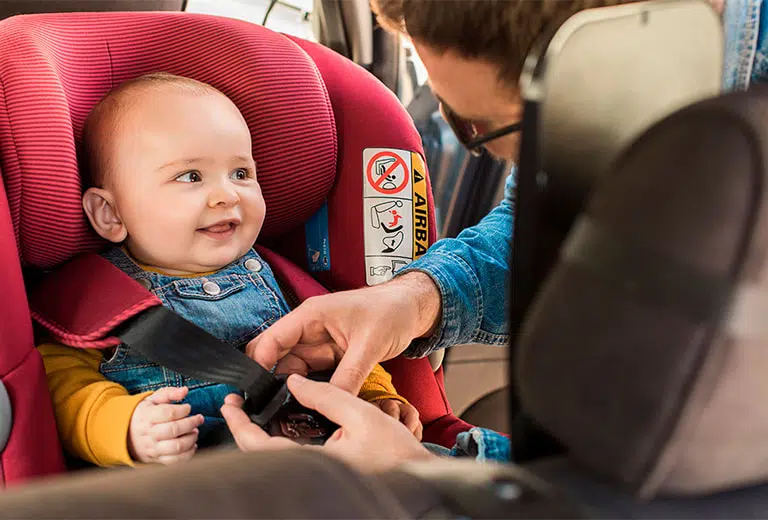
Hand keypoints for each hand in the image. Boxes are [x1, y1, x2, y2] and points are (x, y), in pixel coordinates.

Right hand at [128, 386, 204, 464]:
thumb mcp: (152, 399)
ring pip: (176, 446)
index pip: (168, 413)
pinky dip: (188, 453)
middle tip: (198, 419)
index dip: (182, 410)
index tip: (188, 407)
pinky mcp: (157, 459)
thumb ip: (169, 393)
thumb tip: (184, 391)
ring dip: (191, 439)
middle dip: (191, 423)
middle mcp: (149, 433)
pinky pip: (175, 460)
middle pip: (174, 430)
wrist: (125, 434)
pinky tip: (192, 444)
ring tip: (195, 431)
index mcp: (147, 416)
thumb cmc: (144, 415)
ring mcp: (153, 448)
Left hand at [220, 375, 434, 472]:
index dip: (240, 425)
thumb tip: (295, 382)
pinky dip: (276, 443)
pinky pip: (289, 461)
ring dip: (258, 437)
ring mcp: (315, 477)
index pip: (261, 447)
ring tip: (252, 412)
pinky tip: (278, 426)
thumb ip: (327, 395)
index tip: (231, 404)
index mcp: (316, 463)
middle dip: (243, 429)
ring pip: (273, 459)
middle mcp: (310, 474)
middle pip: (261, 456)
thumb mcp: (362, 414)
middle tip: (236, 405)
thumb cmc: (396, 452)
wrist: (418, 477)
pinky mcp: (322, 476)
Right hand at [246, 272, 441, 393]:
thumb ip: (349, 375)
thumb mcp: (370, 345)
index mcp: (311, 316)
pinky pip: (312, 375)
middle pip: (277, 357)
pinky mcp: (330, 355)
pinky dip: (310, 389)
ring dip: (292, 388)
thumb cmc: (391, 311)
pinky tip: (312, 404)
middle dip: (272, 381)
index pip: (272, 340)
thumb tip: (332, 402)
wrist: (412, 308)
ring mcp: (319, 343)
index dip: (260, 365)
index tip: (257, 392)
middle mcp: (310, 329)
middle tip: (273, 408)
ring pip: (293, 370)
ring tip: (293, 411)